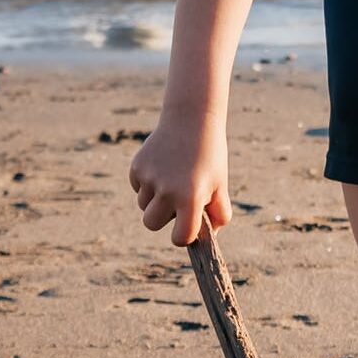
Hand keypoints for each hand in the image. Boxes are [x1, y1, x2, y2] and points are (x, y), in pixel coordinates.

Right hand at [126, 114, 230, 246]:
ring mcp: (149, 178)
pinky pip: (138, 187)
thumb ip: (219, 214)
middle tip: (178, 199)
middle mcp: (167, 190)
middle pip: (151, 224)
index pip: (180, 237)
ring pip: (143, 205)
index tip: (187, 227)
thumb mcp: (221, 184)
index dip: (183, 236)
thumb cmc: (210, 156)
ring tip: (173, 176)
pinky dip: (147, 183)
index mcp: (191, 198)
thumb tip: (208, 236)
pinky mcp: (136, 167)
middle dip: (163, 218)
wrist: (191, 119)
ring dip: (155, 199)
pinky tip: (163, 165)